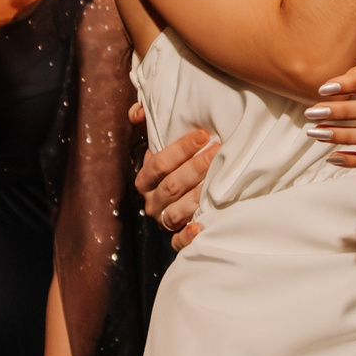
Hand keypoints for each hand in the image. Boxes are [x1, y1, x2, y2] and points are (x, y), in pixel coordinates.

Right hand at [129, 100, 215, 250]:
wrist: (190, 190)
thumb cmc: (178, 162)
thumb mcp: (162, 141)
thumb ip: (150, 122)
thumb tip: (137, 113)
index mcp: (146, 179)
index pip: (158, 164)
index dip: (180, 149)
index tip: (203, 135)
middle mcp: (152, 201)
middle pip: (170, 186)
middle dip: (195, 167)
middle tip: (217, 151)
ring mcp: (164, 220)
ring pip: (175, 212)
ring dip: (197, 196)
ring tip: (218, 181)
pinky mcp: (176, 238)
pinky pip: (177, 241)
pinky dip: (187, 236)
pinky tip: (200, 226)